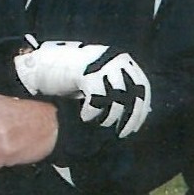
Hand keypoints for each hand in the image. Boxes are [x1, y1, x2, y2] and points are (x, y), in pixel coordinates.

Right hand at [14, 40, 150, 137]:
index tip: (133, 128)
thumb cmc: (78, 75)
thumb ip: (122, 90)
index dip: (140, 111)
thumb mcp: (105, 79)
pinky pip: (96, 99)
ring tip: (100, 123)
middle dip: (129, 118)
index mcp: (124, 62)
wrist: (48, 63)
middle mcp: (117, 61)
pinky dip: (92, 112)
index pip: (142, 89)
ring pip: (116, 100)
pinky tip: (85, 117)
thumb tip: (144, 111)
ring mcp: (102, 65)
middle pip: (133, 95)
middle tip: (121, 133)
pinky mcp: (86, 72)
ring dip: (109, 117)